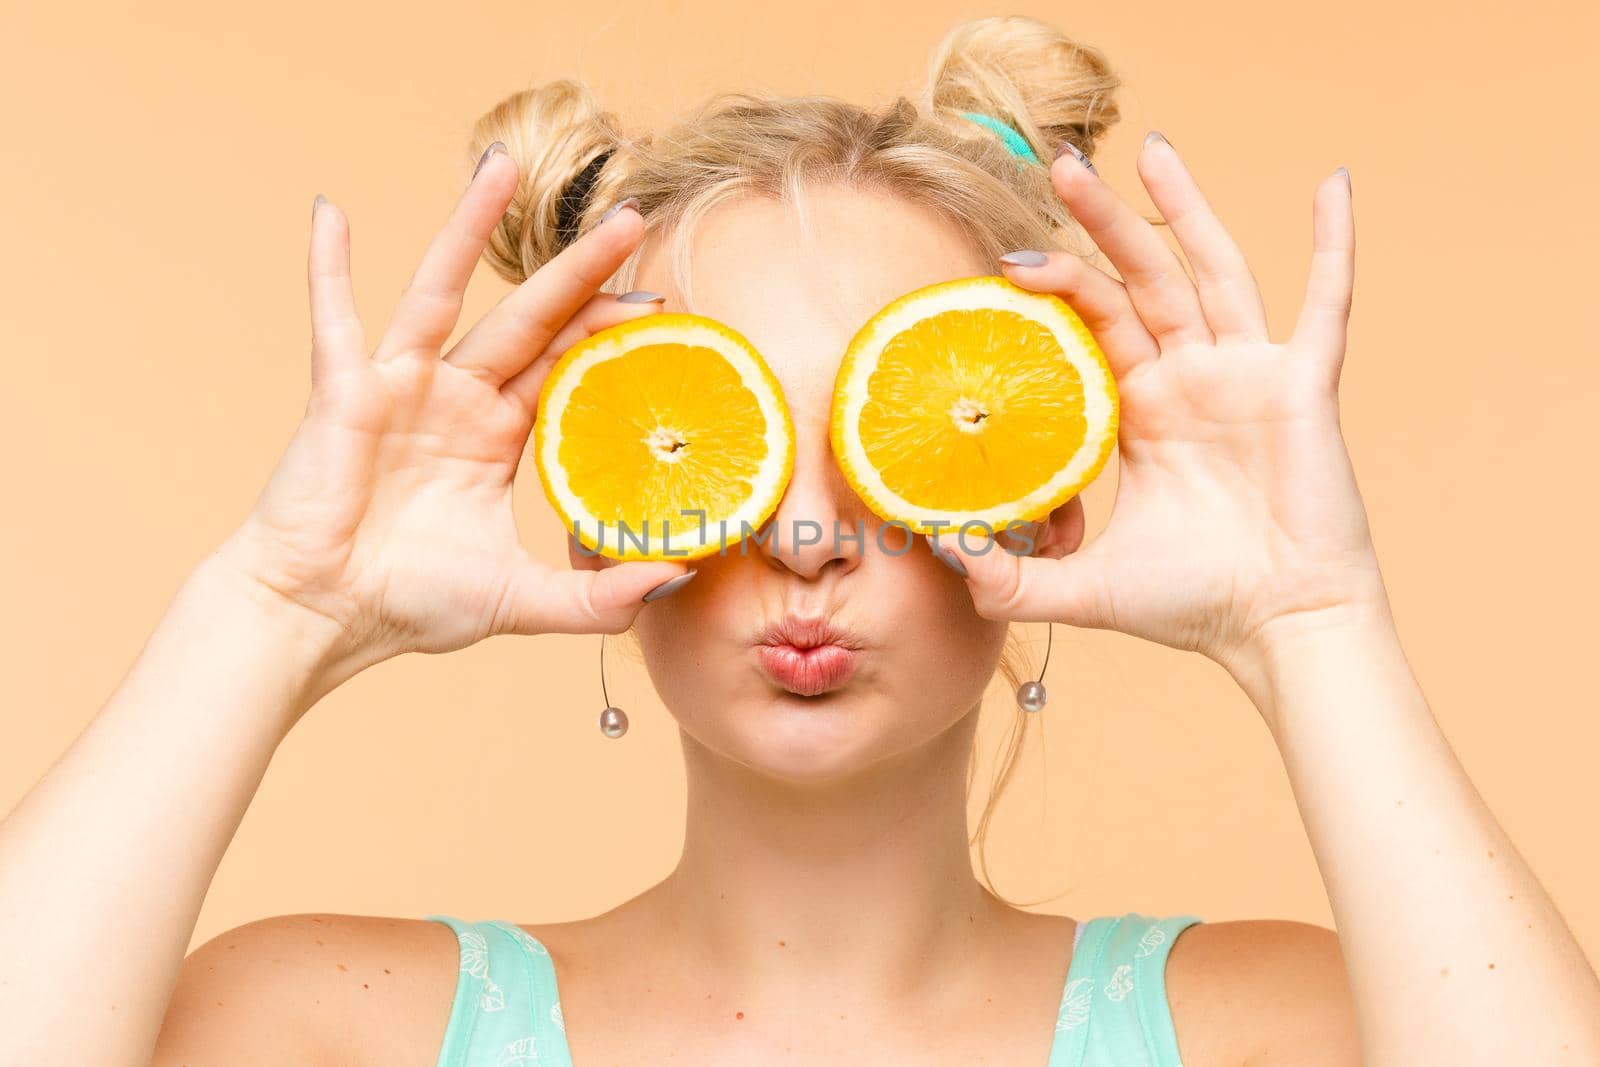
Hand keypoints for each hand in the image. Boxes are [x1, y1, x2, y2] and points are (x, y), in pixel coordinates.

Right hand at [214, 149, 690, 663]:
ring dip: (468, 227)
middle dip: (578, 270)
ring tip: (501, 166)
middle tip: (631, 218)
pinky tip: (330, 211)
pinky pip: (334, 316)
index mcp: (497, 435)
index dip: (609, 335)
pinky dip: (328, 267)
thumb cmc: (410, 604)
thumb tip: (680, 578)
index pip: (566, 367)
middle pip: (527, 316)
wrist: (320, 616)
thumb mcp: (522, 599)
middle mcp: (455, 398)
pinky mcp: (344, 389)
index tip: (661, 304)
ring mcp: (399, 385)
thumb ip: (599, 597)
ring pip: (440, 289)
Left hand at [939, 135, 1387, 668]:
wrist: (1277, 630)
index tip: (1006, 265)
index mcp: (1142, 411)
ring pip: (1211, 270)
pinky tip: (1334, 187)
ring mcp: (1248, 375)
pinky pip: (1325, 303)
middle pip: (1141, 279)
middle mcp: (1191, 380)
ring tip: (1151, 148)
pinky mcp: (1301, 385)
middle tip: (1060, 166)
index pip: (1093, 326)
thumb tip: (942, 553)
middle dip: (1102, 222)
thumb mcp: (1081, 588)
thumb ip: (1010, 579)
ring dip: (1184, 209)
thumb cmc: (1192, 605)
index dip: (1056, 289)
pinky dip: (1334, 245)